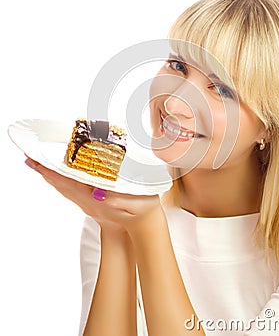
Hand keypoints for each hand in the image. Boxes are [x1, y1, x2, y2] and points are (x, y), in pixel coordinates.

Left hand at [25, 157, 163, 235]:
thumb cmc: (142, 211)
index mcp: (97, 200)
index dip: (53, 173)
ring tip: (37, 164)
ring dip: (50, 175)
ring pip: (64, 187)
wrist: (143, 225)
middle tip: (30, 158)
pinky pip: (70, 189)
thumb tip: (98, 193)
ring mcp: (88, 202)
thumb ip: (118, 199)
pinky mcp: (91, 201)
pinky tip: (58, 174)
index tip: (39, 162)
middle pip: (61, 185)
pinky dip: (60, 180)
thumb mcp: (135, 204)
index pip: (70, 183)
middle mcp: (88, 201)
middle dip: (45, 171)